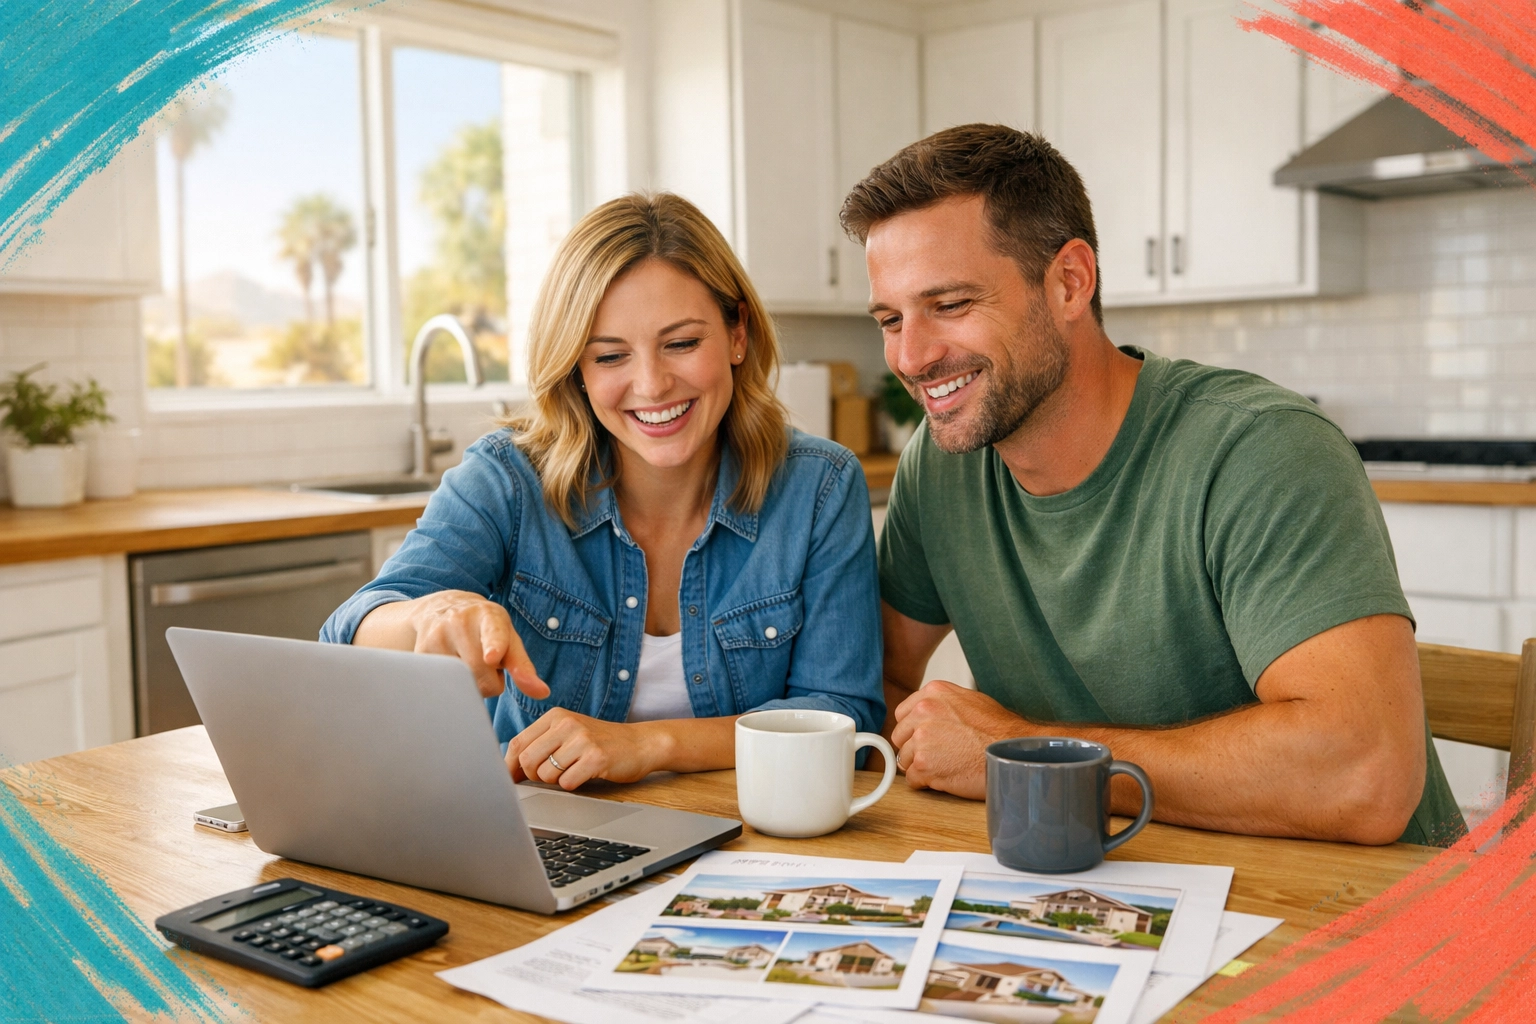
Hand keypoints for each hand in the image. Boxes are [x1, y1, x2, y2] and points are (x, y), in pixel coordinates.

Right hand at [404, 590, 548, 699]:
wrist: (442, 609)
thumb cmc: (485, 629)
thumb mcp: (509, 638)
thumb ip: (524, 667)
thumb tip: (542, 693)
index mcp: (488, 616)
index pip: (493, 634)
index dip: (494, 647)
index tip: (492, 657)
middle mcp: (458, 621)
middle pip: (479, 672)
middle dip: (489, 682)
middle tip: (487, 668)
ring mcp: (435, 637)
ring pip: (458, 684)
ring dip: (469, 686)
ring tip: (468, 666)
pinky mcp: (418, 654)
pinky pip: (441, 686)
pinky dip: (451, 687)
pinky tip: (451, 670)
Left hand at [506, 708, 667, 789]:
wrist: (640, 743)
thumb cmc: (600, 743)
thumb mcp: (568, 734)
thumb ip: (540, 745)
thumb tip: (508, 769)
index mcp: (556, 716)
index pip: (518, 743)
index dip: (509, 766)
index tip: (510, 780)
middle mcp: (567, 723)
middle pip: (527, 760)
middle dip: (533, 776)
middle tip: (549, 776)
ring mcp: (582, 739)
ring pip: (546, 774)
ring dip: (555, 781)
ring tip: (573, 771)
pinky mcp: (596, 757)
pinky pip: (567, 783)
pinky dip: (572, 785)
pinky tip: (585, 775)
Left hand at [890, 680, 1030, 799]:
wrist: (1013, 751)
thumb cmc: (999, 730)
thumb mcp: (970, 700)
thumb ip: (942, 704)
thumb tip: (926, 715)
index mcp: (933, 693)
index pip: (903, 714)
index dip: (913, 730)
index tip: (926, 738)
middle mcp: (923, 712)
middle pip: (900, 737)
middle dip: (914, 748)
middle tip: (937, 755)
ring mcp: (921, 739)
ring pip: (904, 759)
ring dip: (920, 767)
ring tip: (946, 766)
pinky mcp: (924, 765)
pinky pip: (912, 779)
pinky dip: (925, 783)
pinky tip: (945, 778)